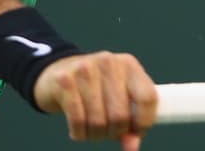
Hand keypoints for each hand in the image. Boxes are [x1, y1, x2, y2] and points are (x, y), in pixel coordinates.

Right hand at [33, 52, 157, 149]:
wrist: (57, 73)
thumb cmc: (95, 90)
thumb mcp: (117, 98)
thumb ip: (129, 121)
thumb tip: (132, 147)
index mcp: (128, 65)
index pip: (147, 98)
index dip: (144, 123)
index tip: (135, 133)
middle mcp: (108, 63)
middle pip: (121, 115)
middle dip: (114, 132)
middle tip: (106, 132)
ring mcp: (85, 69)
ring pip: (99, 121)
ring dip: (95, 135)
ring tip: (91, 130)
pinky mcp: (65, 81)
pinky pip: (78, 120)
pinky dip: (79, 133)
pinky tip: (78, 130)